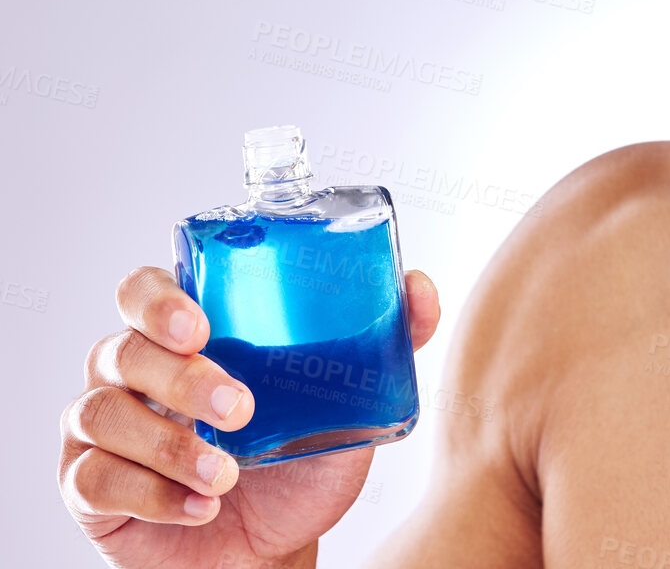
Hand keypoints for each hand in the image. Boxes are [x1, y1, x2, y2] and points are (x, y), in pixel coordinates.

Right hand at [58, 265, 440, 568]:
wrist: (274, 551)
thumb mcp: (349, 403)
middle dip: (178, 377)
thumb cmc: (298, 465)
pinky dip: (151, 494)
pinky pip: (94, 480)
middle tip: (239, 405)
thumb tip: (420, 287)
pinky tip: (200, 506)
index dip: (159, 300)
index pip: (144, 291)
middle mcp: (132, 374)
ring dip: (168, 444)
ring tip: (225, 472)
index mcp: (184, 337)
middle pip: (119, 349)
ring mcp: (103, 430)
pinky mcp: (89, 488)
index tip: (202, 325)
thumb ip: (384, 342)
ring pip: (99, 413)